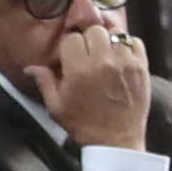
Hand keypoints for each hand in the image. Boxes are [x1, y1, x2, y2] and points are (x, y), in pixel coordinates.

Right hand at [46, 17, 154, 150]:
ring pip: (115, 32)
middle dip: (87, 39)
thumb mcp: (56, 106)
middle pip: (93, 30)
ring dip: (107, 40)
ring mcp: (125, 63)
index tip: (70, 57)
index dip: (68, 46)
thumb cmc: (83, 125)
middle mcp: (103, 62)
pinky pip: (135, 41)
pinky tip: (120, 56)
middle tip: (87, 53)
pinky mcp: (141, 67)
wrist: (116, 141)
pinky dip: (127, 45)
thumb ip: (44, 82)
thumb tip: (30, 67)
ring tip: (104, 53)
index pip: (71, 38)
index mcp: (79, 69)